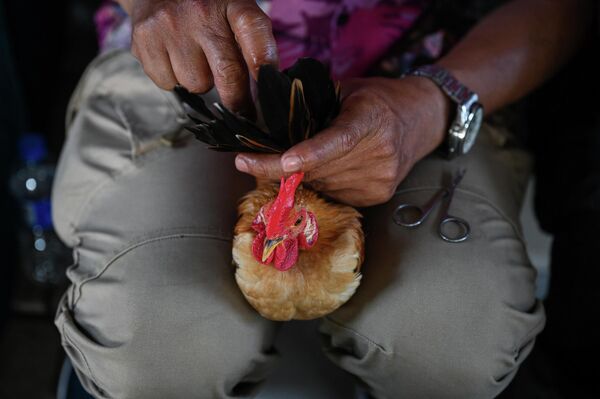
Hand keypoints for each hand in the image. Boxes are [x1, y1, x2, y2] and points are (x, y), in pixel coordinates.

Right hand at [126, 0, 277, 110]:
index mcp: (231, 3)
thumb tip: (262, 90)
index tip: (268, 89)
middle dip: (238, 101)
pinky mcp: (145, 40)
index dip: (263, 62)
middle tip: (243, 111)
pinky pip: (169, 84)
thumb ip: (252, 45)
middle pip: (227, 73)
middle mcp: (201, 12)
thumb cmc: (207, 12)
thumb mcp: (234, 15)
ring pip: (196, 85)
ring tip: (195, 62)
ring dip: (200, 84)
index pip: (253, 30)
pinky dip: (174, 81)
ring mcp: (170, 26)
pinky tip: (174, 60)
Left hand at [235, 76, 450, 206]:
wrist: (422, 120)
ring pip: (321, 185)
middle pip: (320, 170)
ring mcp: (380, 179)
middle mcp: (380, 153)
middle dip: (276, 168)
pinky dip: (318, 183)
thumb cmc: (377, 99)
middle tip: (246, 161)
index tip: (283, 160)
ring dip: (299, 175)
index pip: (338, 141)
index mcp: (371, 119)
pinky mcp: (377, 196)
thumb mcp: (347, 91)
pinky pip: (333, 194)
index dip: (310, 153)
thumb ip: (314, 105)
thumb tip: (269, 123)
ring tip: (291, 158)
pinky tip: (319, 169)